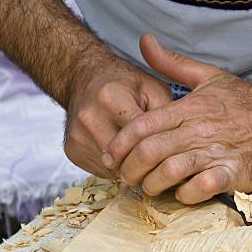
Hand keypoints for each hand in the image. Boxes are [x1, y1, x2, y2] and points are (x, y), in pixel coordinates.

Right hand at [64, 54, 170, 177]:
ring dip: (131, 168)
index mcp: (111, 98)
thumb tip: (179, 146)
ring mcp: (77, 136)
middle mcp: (90, 118)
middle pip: (126, 158)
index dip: (161, 149)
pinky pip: (101, 172)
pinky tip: (123, 155)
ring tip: (143, 157)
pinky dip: (116, 168)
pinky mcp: (72, 151)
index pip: (141, 138)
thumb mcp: (152, 88)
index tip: (173, 154)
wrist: (84, 79)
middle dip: (146, 162)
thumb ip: (166, 114)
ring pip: (114, 169)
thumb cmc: (124, 84)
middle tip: (161, 162)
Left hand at [104, 35, 251, 203]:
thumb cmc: (246, 102)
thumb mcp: (209, 75)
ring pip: (171, 170)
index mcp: (189, 108)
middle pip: (150, 151)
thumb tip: (143, 40)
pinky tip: (182, 193)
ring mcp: (217, 152)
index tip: (111, 157)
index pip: (142, 126)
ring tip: (150, 188)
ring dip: (153, 184)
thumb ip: (172, 62)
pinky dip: (186, 194)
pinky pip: (202, 187)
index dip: (119, 144)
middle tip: (127, 177)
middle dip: (130, 169)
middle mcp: (199, 130)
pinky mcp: (234, 173)